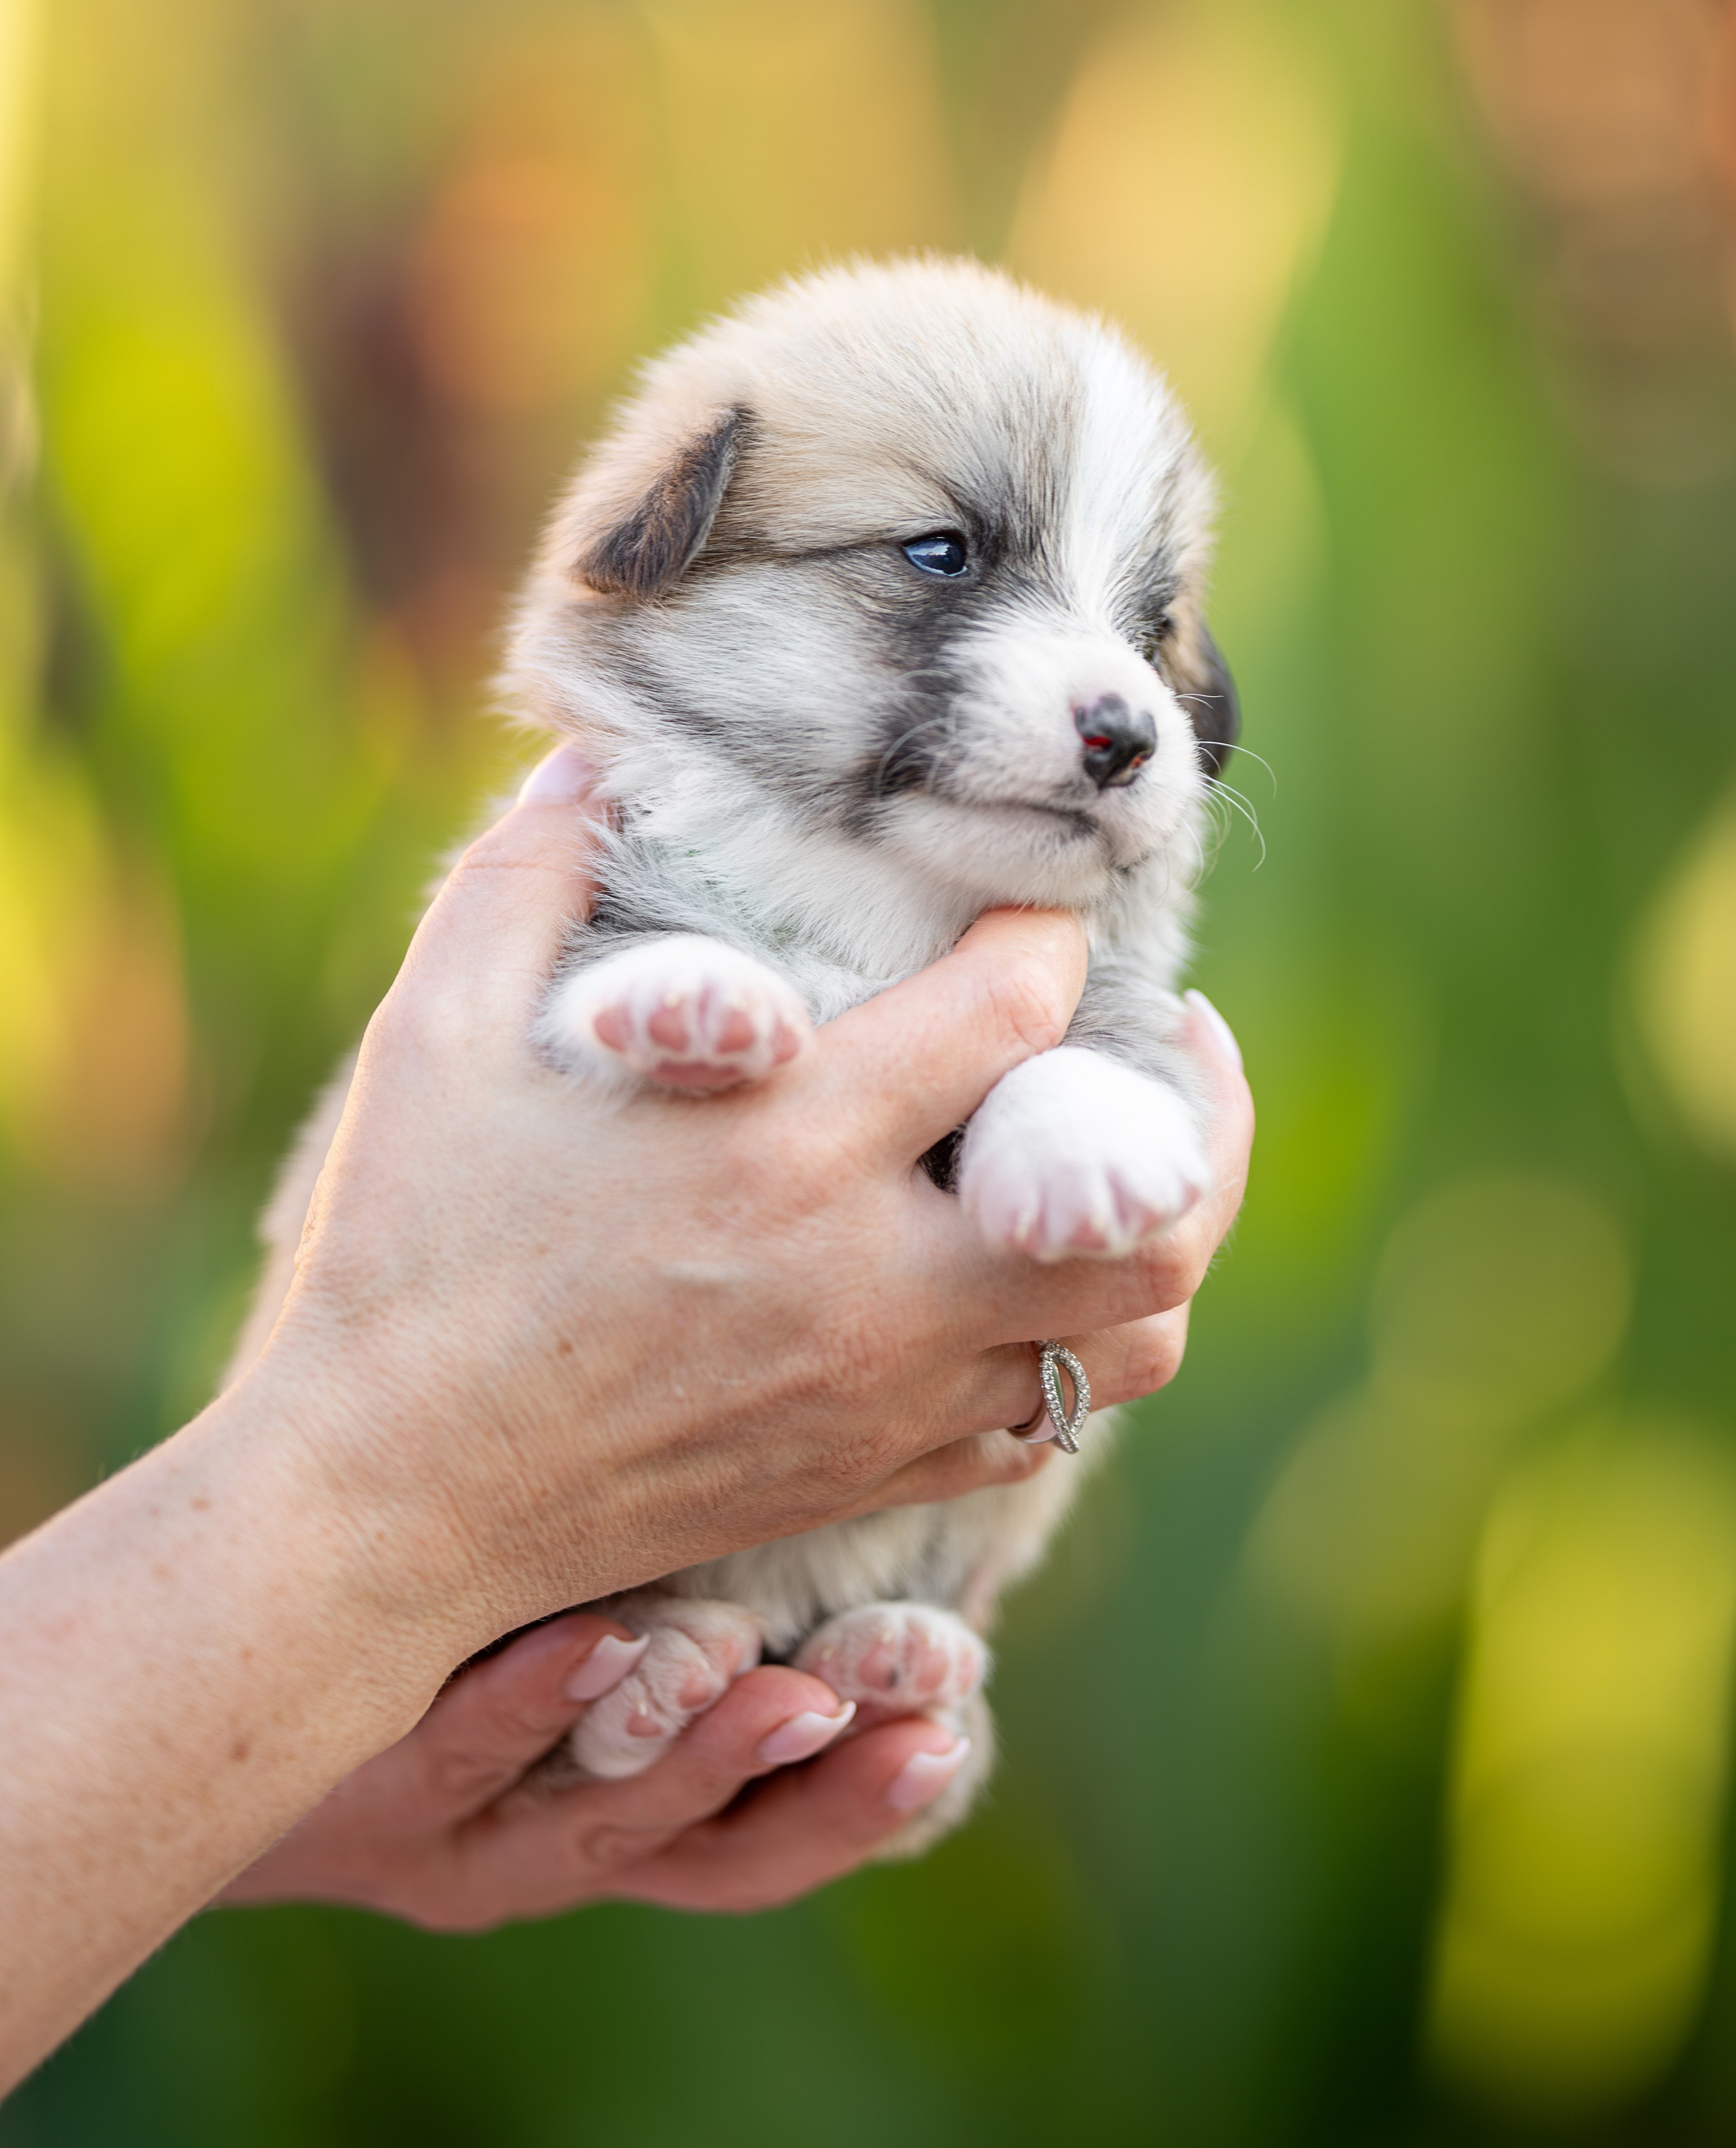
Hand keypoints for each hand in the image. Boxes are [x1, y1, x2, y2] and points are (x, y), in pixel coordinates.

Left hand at [223, 1615, 969, 1924]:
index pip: (796, 1814)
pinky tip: (584, 1639)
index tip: (959, 1716)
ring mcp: (474, 1837)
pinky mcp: (374, 1803)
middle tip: (913, 1720)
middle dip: (826, 1788)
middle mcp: (575, 1842)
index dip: (882, 1782)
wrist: (243, 1649)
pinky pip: (458, 1760)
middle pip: (725, 1848)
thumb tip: (899, 1446)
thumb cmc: (457, 1583)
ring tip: (778, 1684)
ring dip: (695, 1753)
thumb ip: (731, 1543)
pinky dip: (526, 1707)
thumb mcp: (609, 1583)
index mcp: (650, 1805)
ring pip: (602, 1824)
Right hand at [243, 745, 1250, 1669]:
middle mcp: (872, 1282)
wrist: (384, 1500)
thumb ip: (522, 878)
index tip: (1032, 912)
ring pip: (1130, 1336)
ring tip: (1135, 1168)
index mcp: (786, 1145)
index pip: (1014, 1013)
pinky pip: (1042, 1428)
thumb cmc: (406, 1253)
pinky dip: (1072, 1350)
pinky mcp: (866, 1476)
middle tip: (1172, 1045)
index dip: (1051, 937)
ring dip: (1162, 1241)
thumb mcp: (436, 1036)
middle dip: (1195, 1108)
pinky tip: (1028, 1284)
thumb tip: (585, 760)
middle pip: (1144, 1205)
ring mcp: (885, 1396)